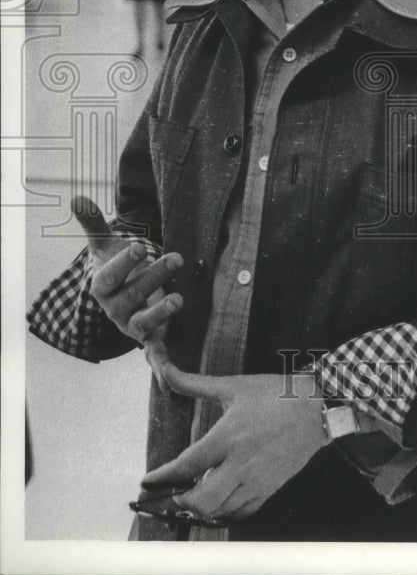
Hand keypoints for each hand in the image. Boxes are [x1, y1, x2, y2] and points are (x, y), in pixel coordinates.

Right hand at [72, 195, 182, 389]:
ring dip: (161, 312)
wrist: (126, 289)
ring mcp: (133, 324)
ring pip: (144, 322)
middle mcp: (115, 308)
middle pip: (131, 296)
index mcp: (102, 286)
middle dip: (153, 278)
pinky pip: (155, 354)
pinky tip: (172, 375)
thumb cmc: (118, 264)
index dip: (124, 264)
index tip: (141, 247)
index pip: (109, 277)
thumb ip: (93, 223)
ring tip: (179, 298)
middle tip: (175, 257)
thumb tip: (78, 199)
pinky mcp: (151, 337)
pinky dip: (161, 366)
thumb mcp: (105, 243)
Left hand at [141, 368, 329, 521]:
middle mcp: (241, 462)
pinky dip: (225, 511)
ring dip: (201, 507)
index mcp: (229, 436)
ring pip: (220, 510)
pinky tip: (220, 500)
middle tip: (172, 494)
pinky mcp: (271, 488)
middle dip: (180, 502)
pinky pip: (242, 512)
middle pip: (202, 500)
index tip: (147, 481)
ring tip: (193, 496)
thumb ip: (195, 384)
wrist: (316, 407)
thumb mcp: (234, 385)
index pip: (186, 465)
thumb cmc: (274, 393)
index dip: (162, 476)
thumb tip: (166, 372)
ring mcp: (258, 479)